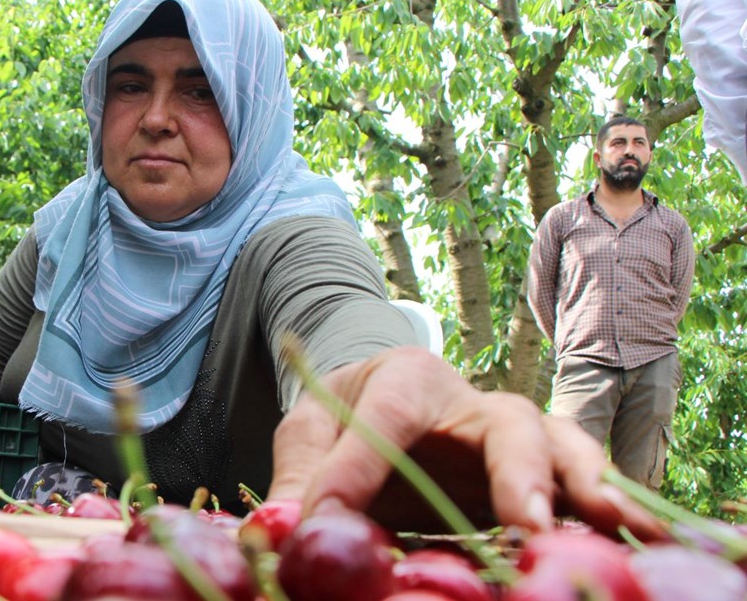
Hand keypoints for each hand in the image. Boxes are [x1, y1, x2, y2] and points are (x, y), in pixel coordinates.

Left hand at [268, 346, 662, 539]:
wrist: (377, 408)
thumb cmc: (343, 418)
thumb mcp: (307, 433)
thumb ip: (300, 474)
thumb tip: (280, 529)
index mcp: (404, 377)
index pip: (387, 415)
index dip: (358, 467)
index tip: (329, 517)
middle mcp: (471, 403)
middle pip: (508, 422)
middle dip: (520, 472)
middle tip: (528, 525)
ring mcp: (511, 441)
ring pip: (562, 448)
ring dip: (590, 486)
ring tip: (620, 525)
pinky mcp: (535, 477)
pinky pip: (577, 486)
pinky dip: (606, 509)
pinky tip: (637, 540)